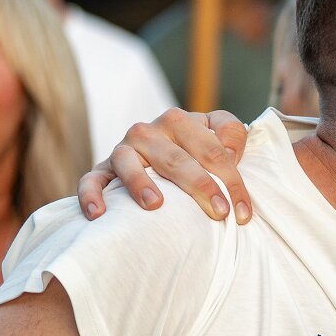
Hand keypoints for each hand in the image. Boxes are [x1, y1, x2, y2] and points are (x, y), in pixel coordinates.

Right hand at [78, 109, 251, 223]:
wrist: (159, 154)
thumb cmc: (196, 150)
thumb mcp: (218, 134)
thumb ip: (231, 133)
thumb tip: (230, 152)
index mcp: (180, 121)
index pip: (212, 150)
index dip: (232, 181)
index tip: (243, 214)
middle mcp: (148, 132)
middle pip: (175, 158)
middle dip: (199, 185)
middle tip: (219, 212)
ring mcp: (122, 150)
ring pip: (127, 162)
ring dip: (139, 182)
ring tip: (155, 205)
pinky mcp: (102, 170)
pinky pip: (92, 180)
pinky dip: (91, 195)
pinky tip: (99, 214)